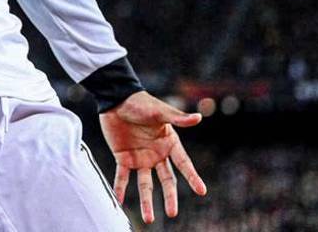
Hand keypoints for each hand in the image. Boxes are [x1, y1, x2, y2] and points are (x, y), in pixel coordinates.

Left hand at [98, 91, 206, 223]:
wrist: (116, 98)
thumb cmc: (140, 103)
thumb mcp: (159, 111)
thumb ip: (178, 118)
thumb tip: (199, 117)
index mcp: (169, 143)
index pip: (183, 163)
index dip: (192, 177)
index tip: (202, 191)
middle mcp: (156, 153)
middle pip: (166, 179)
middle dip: (170, 196)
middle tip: (172, 213)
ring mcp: (140, 157)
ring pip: (145, 184)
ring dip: (146, 201)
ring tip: (148, 219)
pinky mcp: (123, 157)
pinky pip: (122, 177)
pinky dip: (120, 189)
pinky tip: (119, 202)